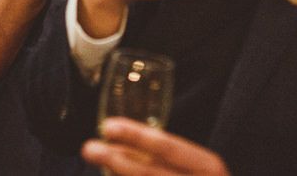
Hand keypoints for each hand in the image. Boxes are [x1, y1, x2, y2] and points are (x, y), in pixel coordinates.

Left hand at [82, 117, 229, 174]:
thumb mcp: (199, 168)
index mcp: (208, 166)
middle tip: (88, 148)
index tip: (109, 126)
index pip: (169, 147)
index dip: (137, 136)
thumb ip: (172, 155)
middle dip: (116, 160)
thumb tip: (122, 138)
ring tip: (95, 159)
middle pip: (149, 173)